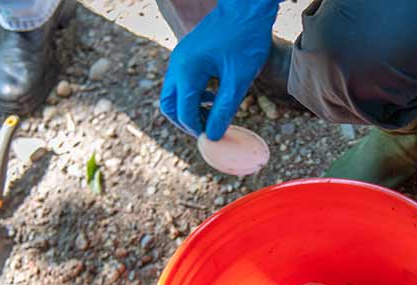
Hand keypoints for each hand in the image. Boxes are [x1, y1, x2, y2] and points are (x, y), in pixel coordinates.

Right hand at [159, 0, 278, 138]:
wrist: (246, 8)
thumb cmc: (246, 41)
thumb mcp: (239, 80)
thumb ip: (224, 109)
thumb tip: (213, 136)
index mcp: (187, 71)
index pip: (184, 113)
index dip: (199, 130)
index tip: (216, 139)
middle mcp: (177, 64)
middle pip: (169, 106)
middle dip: (187, 123)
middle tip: (210, 131)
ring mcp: (179, 58)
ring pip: (173, 95)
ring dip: (189, 109)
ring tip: (213, 115)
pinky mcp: (186, 55)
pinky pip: (180, 83)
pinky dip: (192, 96)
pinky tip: (213, 97)